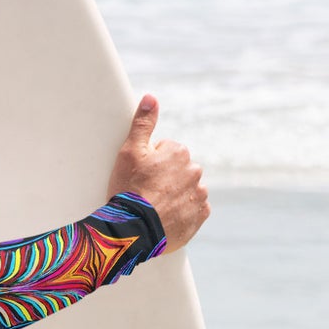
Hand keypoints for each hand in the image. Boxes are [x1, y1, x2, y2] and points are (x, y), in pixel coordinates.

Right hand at [107, 95, 208, 253]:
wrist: (133, 230)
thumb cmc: (129, 190)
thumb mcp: (130, 152)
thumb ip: (143, 123)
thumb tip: (151, 98)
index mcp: (179, 152)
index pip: (165, 153)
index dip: (150, 165)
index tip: (140, 177)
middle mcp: (194, 171)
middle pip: (178, 171)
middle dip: (165, 179)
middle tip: (146, 194)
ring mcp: (199, 195)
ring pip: (186, 190)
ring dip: (175, 195)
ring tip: (155, 207)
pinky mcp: (200, 216)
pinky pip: (194, 210)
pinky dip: (183, 212)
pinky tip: (166, 217)